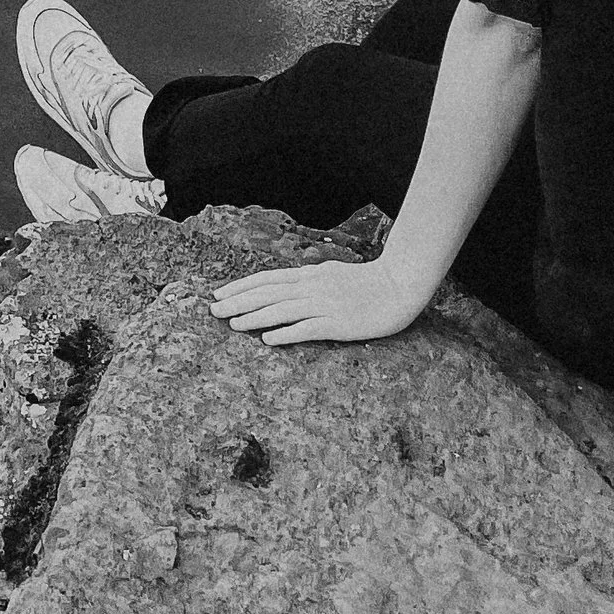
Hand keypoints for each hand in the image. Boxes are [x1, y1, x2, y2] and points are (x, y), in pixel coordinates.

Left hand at [209, 257, 415, 345]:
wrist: (400, 285)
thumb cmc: (369, 282)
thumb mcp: (333, 273)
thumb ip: (311, 280)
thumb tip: (290, 285)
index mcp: (310, 275)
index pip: (268, 279)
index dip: (242, 286)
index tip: (220, 293)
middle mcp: (312, 287)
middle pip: (268, 293)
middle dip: (239, 301)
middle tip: (213, 310)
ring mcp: (325, 304)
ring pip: (282, 310)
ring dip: (254, 316)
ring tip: (231, 324)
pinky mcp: (338, 323)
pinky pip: (307, 329)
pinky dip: (285, 333)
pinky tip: (267, 340)